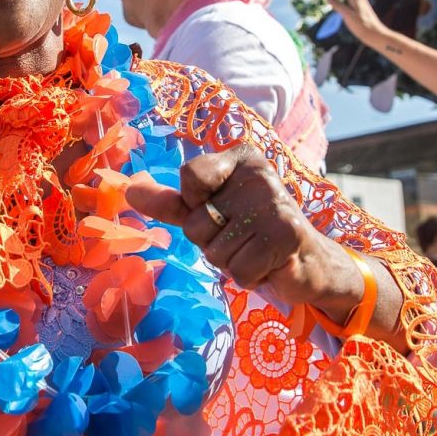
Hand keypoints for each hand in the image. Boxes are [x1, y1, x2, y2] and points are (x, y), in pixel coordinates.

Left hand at [126, 146, 361, 312]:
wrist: (307, 261)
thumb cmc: (249, 230)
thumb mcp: (208, 210)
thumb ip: (170, 202)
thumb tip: (129, 191)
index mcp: (239, 159)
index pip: (189, 177)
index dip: (193, 202)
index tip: (214, 205)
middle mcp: (260, 175)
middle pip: (197, 224)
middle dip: (211, 243)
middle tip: (240, 238)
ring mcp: (276, 205)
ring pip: (216, 253)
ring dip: (231, 263)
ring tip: (255, 251)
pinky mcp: (288, 236)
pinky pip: (239, 271)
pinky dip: (249, 277)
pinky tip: (269, 265)